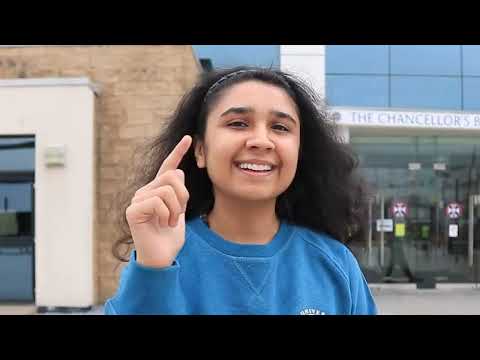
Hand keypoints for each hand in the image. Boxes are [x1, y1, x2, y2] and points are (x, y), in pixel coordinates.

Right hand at [126, 135, 191, 267]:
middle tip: (178, 215)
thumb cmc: (169, 237)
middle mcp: (145, 192)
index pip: (168, 167)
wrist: (161, 257)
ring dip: (176, 209)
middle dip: (183, 196)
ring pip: (167, 189)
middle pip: (172, 177)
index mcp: (157, 191)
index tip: (189, 138)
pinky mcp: (133, 210)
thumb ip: (179, 193)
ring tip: (170, 222)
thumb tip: (177, 171)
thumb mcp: (180, 212)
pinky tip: (162, 225)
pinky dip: (166, 215)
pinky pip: (158, 202)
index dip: (178, 152)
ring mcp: (137, 200)